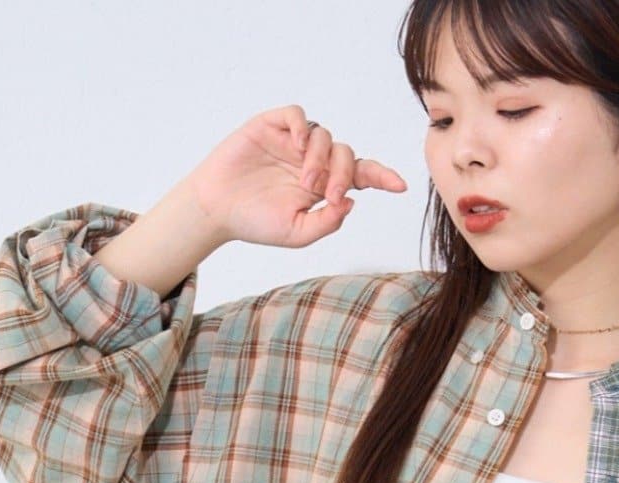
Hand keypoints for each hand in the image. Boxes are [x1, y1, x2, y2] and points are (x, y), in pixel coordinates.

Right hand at [186, 107, 408, 250]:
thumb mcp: (299, 233)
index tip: (400, 186)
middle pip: (346, 154)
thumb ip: (329, 221)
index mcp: (324, 186)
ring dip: (321, 160)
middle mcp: (313, 161)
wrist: (218, 210)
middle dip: (342, 174)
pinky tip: (298, 146)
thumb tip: (353, 200)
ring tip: (303, 183)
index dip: (382, 177)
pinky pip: (299, 115)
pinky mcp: (273, 127)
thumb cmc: (257, 223)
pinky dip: (304, 127)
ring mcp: (294, 143)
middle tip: (326, 194)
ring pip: (325, 136)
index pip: (360, 175)